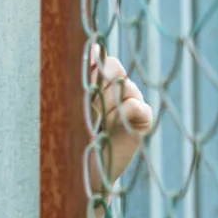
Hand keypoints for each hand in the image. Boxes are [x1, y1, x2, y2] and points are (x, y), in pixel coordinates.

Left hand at [86, 45, 152, 193]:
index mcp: (98, 82)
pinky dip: (129, 110)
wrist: (87, 168)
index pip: (101, 60)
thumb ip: (84, 79)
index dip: (95, 62)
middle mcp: (117, 88)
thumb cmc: (75, 134)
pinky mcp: (143, 120)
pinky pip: (138, 106)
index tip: (87, 67)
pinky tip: (119, 120)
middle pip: (114, 68)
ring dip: (110, 102)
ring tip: (102, 120)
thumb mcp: (75, 105)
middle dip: (101, 82)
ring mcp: (132, 102)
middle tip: (91, 101)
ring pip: (126, 87)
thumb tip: (92, 49)